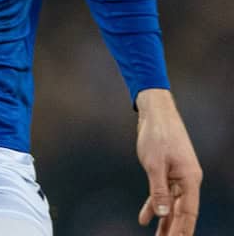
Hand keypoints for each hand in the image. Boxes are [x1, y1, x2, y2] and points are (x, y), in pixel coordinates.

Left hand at [135, 88, 201, 235]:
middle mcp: (187, 180)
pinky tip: (145, 218)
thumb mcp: (154, 164)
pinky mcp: (167, 171)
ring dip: (164, 222)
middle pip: (181, 212)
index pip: (188, 213)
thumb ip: (158, 190)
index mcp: (190, 179)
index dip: (182, 230)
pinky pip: (161, 194)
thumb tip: (163, 214)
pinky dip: (154, 205)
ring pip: (171, 205)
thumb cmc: (157, 135)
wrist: (155, 112)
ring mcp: (178, 176)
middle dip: (174, 230)